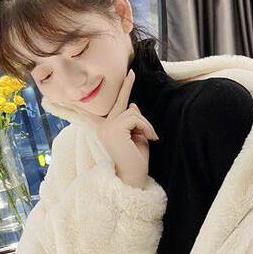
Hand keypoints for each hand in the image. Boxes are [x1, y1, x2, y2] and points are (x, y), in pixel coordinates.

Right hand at [69, 69, 158, 188]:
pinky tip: (150, 138)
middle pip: (122, 105)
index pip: (111, 108)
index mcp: (105, 130)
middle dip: (127, 89)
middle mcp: (102, 127)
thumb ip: (133, 122)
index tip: (126, 74)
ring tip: (150, 138)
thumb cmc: (136, 162)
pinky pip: (135, 118)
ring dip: (146, 125)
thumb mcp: (137, 138)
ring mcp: (105, 128)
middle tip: (131, 73)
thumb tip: (132, 104)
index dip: (119, 91)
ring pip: (132, 113)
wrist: (133, 179)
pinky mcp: (112, 129)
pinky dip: (146, 127)